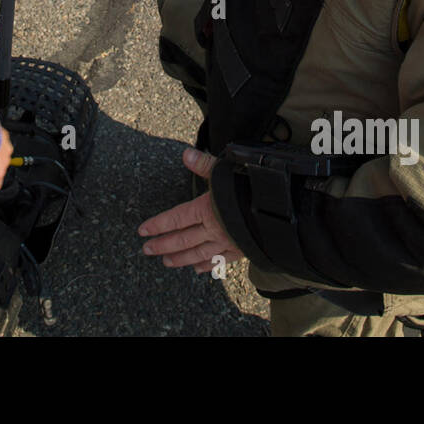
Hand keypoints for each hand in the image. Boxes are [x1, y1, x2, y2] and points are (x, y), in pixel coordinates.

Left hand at [139, 149, 244, 271]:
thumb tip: (185, 153)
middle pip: (182, 240)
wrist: (282, 211)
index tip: (142, 231)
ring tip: (166, 262)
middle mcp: (213, 229)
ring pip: (198, 254)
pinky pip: (220, 260)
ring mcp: (226, 242)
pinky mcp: (241, 250)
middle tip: (146, 250)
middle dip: (162, 245)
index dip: (158, 225)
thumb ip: (204, 164)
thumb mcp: (226, 170)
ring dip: (180, 258)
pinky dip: (207, 265)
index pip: (175, 219)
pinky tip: (198, 269)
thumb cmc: (251, 188)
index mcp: (205, 209)